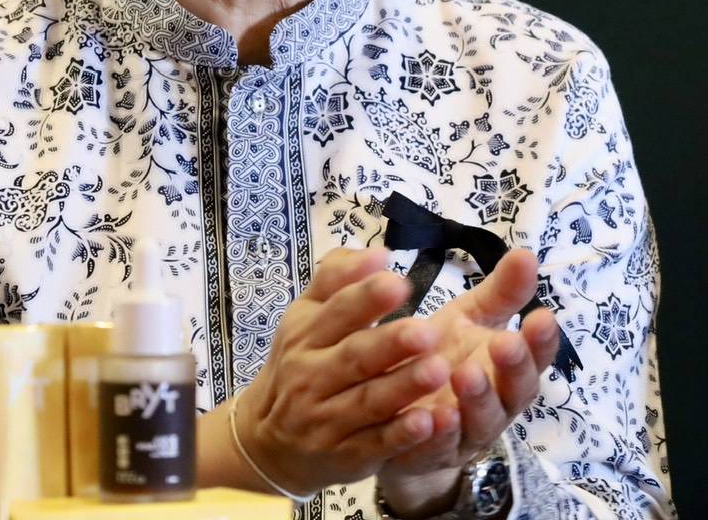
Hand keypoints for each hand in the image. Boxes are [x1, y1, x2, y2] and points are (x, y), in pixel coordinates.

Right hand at [200, 248, 453, 496]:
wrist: (268, 438)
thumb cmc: (301, 362)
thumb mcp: (307, 315)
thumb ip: (338, 278)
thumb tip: (379, 253)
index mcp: (305, 335)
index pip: (336, 312)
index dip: (366, 298)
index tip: (399, 283)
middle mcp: (311, 376)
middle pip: (354, 358)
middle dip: (390, 345)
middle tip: (428, 331)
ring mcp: (327, 419)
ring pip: (368, 402)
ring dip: (403, 387)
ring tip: (439, 370)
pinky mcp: (345, 455)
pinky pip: (375, 444)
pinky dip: (400, 435)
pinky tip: (428, 422)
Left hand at [376, 248, 559, 516]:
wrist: (400, 417)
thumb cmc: (442, 359)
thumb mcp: (470, 320)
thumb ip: (500, 293)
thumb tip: (528, 253)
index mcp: (507, 370)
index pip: (536, 357)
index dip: (541, 341)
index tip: (541, 315)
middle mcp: (496, 406)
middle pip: (516, 393)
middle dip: (513, 369)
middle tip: (504, 343)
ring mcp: (465, 435)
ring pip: (479, 423)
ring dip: (476, 401)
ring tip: (466, 374)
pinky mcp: (429, 454)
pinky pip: (435, 448)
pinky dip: (435, 435)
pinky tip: (431, 416)